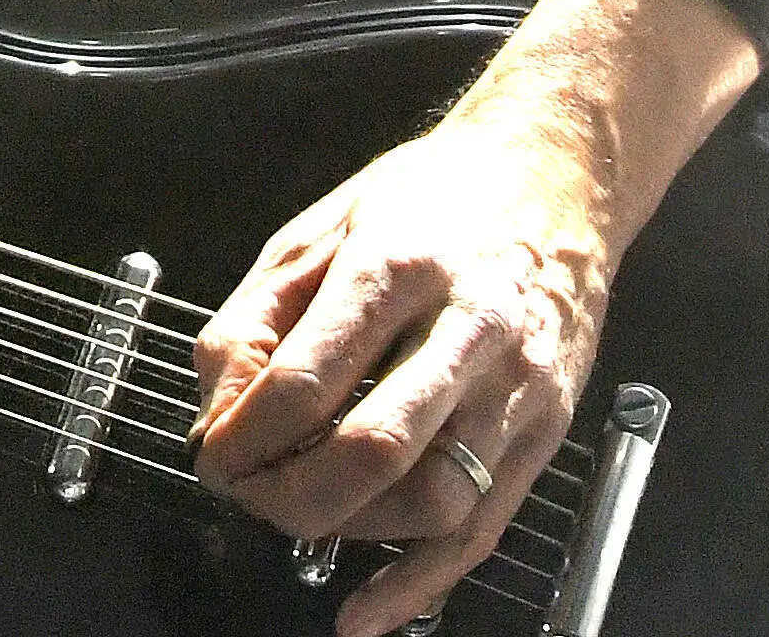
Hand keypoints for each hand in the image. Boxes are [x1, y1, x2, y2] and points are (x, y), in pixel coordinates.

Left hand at [191, 0, 757, 636]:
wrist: (556, 175)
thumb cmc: (435, 197)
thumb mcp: (320, 226)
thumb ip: (257, 316)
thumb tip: (220, 408)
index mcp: (399, 265)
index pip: (308, 378)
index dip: (244, 436)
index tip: (212, 455)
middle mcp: (469, 328)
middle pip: (373, 449)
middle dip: (288, 494)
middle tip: (246, 493)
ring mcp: (519, 385)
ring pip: (432, 499)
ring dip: (348, 531)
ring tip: (301, 515)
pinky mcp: (546, 428)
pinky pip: (485, 528)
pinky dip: (423, 582)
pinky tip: (371, 608)